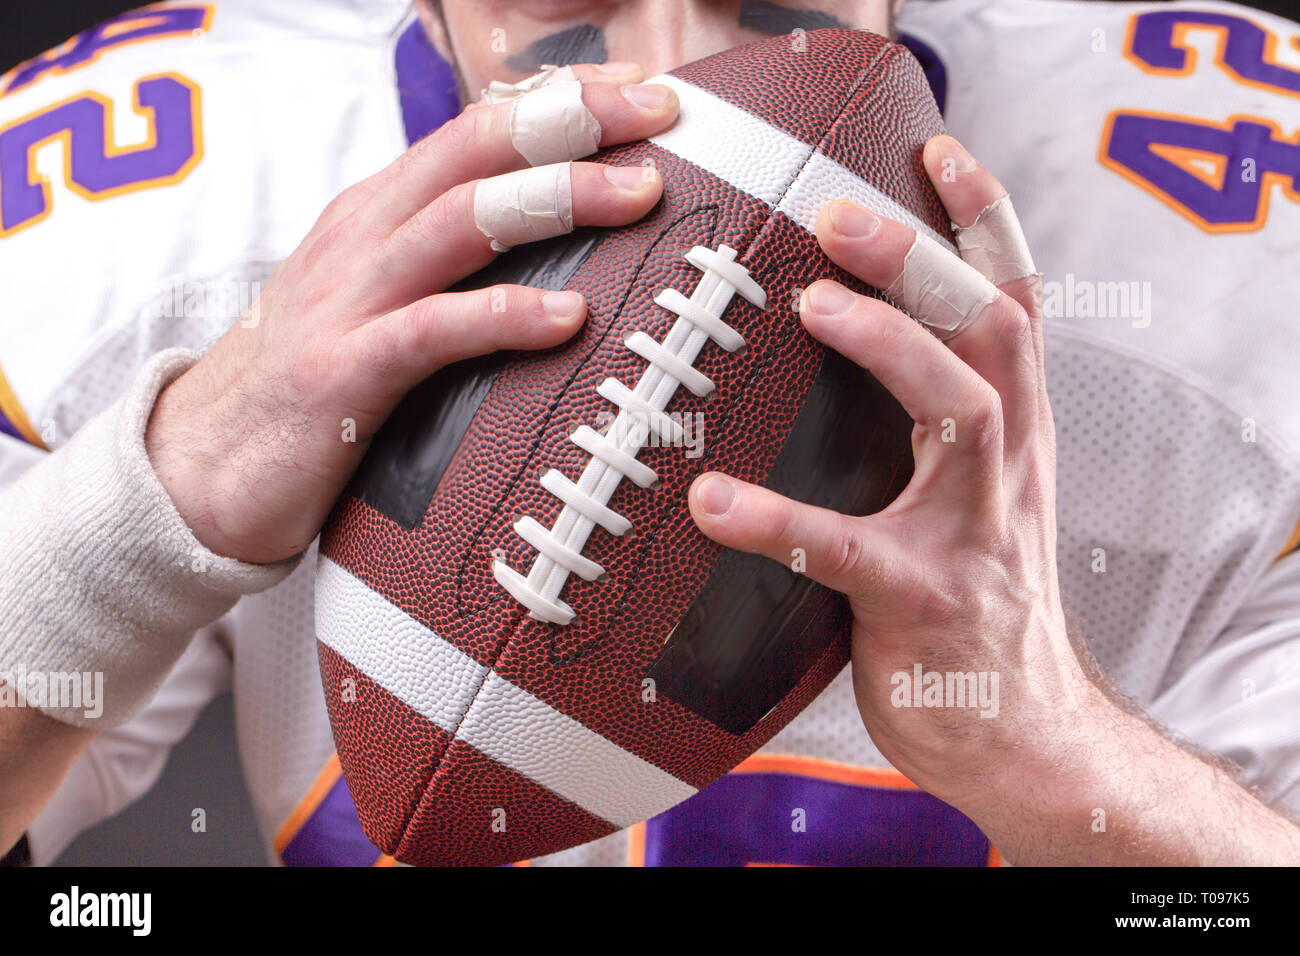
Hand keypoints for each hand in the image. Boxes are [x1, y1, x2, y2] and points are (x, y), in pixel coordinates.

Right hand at [146, 64, 677, 564]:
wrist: (201, 465)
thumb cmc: (312, 378)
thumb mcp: (377, 297)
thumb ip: (445, 263)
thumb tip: (548, 247)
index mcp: (377, 213)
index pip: (476, 132)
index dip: (560, 104)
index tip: (642, 95)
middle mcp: (364, 238)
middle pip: (476, 151)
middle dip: (573, 123)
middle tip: (660, 119)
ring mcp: (349, 300)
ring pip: (462, 220)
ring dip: (557, 198)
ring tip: (639, 195)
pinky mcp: (343, 372)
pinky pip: (434, 330)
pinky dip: (505, 315)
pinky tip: (568, 315)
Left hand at [688, 136, 1299, 863]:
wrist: (1021, 731)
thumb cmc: (974, 603)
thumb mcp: (976, 499)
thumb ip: (935, 426)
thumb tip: (840, 348)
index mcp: (1016, 435)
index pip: (1016, 305)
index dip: (984, 222)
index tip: (933, 150)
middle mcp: (1010, 468)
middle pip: (995, 332)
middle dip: (926, 259)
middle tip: (841, 212)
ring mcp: (977, 535)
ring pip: (966, 412)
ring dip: (894, 347)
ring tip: (813, 306)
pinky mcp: (927, 603)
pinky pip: (851, 551)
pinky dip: (783, 519)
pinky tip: (713, 502)